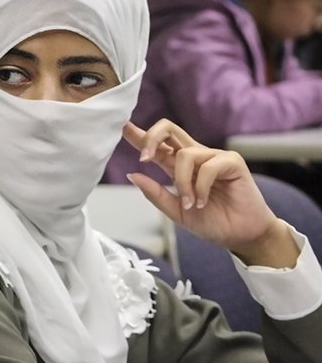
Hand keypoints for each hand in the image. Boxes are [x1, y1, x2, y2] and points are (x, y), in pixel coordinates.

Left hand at [124, 119, 297, 266]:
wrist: (239, 236)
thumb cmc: (212, 222)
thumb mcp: (175, 211)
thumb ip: (155, 194)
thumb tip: (133, 175)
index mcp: (179, 167)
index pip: (157, 145)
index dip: (140, 136)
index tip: (122, 126)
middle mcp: (195, 157)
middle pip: (169, 129)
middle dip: (151, 138)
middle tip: (144, 158)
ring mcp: (214, 157)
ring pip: (185, 155)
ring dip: (183, 183)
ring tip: (192, 204)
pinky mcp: (232, 162)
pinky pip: (208, 166)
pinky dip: (201, 187)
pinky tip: (204, 201)